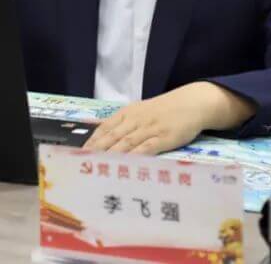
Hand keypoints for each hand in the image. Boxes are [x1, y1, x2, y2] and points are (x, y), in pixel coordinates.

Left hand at [83, 82, 254, 155]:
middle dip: (96, 151)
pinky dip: (135, 157)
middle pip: (112, 137)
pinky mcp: (163, 138)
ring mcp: (149, 129)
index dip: (92, 141)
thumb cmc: (166, 110)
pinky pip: (146, 148)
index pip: (105, 127)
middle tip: (83, 164)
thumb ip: (126, 124)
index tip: (78, 153)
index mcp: (128, 113)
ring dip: (111, 156)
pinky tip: (126, 166)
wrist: (191, 102)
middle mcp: (135, 120)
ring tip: (98, 167)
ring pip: (125, 143)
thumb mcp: (142, 112)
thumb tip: (107, 139)